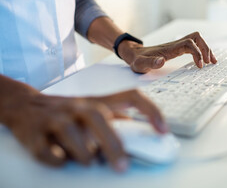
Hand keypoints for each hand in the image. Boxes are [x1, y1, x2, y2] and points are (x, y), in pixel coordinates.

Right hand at [3, 89, 166, 171]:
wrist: (26, 105)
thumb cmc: (69, 110)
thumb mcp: (94, 109)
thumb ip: (116, 119)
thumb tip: (142, 136)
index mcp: (97, 101)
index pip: (130, 96)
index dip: (150, 110)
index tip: (163, 130)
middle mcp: (78, 106)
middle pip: (98, 117)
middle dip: (112, 144)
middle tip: (122, 166)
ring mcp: (55, 118)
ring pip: (72, 134)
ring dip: (83, 153)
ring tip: (88, 160)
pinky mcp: (34, 133)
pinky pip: (47, 151)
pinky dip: (57, 160)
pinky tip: (61, 158)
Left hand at [118, 32, 216, 72]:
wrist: (134, 54)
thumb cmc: (137, 60)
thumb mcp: (140, 64)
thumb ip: (150, 63)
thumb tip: (161, 61)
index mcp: (169, 48)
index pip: (189, 43)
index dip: (197, 52)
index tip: (200, 65)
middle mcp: (175, 44)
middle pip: (196, 38)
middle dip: (206, 49)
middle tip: (209, 63)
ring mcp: (177, 45)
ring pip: (197, 40)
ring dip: (206, 49)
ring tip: (212, 61)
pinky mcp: (178, 49)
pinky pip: (194, 46)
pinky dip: (202, 51)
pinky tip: (204, 60)